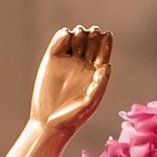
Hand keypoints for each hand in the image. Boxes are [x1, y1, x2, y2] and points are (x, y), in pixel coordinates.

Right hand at [29, 26, 113, 140]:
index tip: (105, 36)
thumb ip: (100, 83)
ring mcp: (67, 60)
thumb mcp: (90, 102)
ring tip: (76, 48)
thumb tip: (107, 65)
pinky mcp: (52, 58)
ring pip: (77, 36)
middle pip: (92, 38)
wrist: (48, 122)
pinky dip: (63, 34)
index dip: (106, 41)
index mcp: (97, 71)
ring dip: (79, 34)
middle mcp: (83, 64)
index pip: (105, 49)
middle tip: (88, 44)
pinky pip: (60, 39)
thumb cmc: (73, 117)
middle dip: (92, 35)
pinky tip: (66, 37)